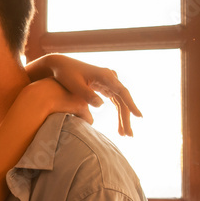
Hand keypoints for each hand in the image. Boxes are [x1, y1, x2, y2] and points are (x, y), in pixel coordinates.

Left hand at [26, 54, 142, 135]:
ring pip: (120, 102)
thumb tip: (101, 105)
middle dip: (126, 118)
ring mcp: (108, 82)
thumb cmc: (66, 74)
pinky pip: (115, 101)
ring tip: (124, 134)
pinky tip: (119, 125)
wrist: (60, 65)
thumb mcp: (74, 85)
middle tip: (129, 135)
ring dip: (123, 118)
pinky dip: (117, 113)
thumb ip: (87, 94)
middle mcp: (110, 78)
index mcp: (105, 76)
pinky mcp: (105, 87)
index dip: (131, 105)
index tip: (139, 116)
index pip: (122, 92)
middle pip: (123, 100)